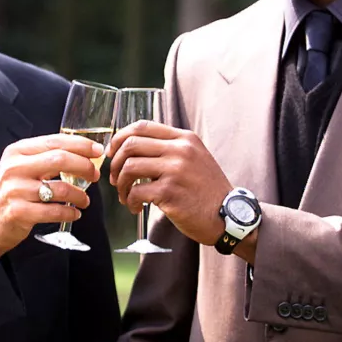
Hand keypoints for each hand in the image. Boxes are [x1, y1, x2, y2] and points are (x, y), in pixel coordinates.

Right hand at [0, 134, 101, 256]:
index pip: (55, 142)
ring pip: (61, 188)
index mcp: (17, 152)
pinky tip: (74, 213)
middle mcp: (15, 168)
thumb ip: (45, 158)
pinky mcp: (19, 212)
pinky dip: (70, 212)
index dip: (80, 145)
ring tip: (84, 200)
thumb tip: (82, 153)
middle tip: (95, 175)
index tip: (97, 150)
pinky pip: (54, 211)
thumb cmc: (11, 193)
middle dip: (84, 166)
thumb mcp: (21, 168)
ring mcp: (16, 190)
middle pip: (60, 159)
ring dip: (80, 195)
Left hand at [108, 121, 231, 245]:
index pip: (142, 126)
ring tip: (125, 196)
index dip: (120, 137)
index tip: (112, 152)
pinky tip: (136, 207)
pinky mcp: (170, 192)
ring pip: (130, 167)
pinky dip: (130, 201)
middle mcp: (180, 150)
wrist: (229, 215)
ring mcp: (175, 170)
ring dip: (120, 184)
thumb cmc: (207, 190)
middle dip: (116, 163)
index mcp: (184, 138)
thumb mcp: (195, 158)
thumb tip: (132, 148)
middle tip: (115, 179)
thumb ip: (170, 149)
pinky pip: (136, 191)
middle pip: (131, 144)